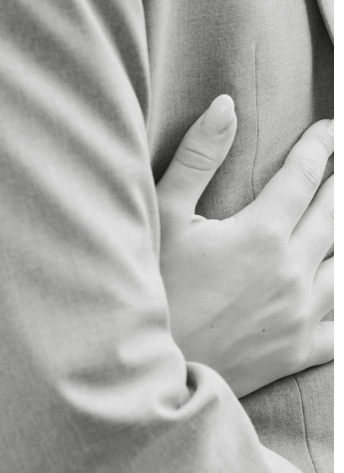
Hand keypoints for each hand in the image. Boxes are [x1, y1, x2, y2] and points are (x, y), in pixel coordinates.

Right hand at [158, 97, 333, 398]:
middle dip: (340, 185)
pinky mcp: (301, 350)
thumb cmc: (149, 285)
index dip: (318, 149)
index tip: (329, 130)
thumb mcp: (163, 214)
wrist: (148, 365)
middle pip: (333, 216)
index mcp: (260, 233)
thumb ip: (199, 158)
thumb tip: (226, 107)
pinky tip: (342, 290)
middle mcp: (293, 270)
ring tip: (342, 218)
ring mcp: (302, 313)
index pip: (303, 178)